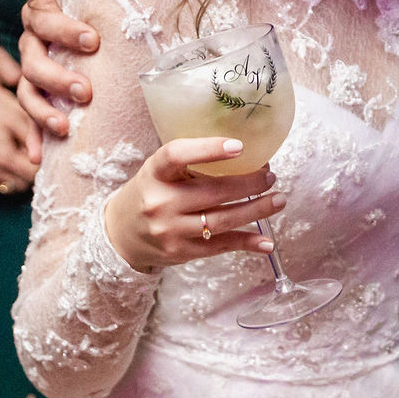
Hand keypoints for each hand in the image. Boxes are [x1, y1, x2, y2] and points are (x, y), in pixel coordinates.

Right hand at [0, 86, 42, 191]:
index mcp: (4, 158)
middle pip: (24, 184)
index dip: (42, 165)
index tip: (44, 153)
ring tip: (18, 156)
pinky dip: (6, 175)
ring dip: (19, 176)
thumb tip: (50, 153)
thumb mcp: (15, 118)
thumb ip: (33, 137)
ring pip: (11, 186)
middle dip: (31, 172)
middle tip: (32, 154)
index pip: (34, 174)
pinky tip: (4, 158)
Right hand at [16, 0, 101, 131]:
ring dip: (43, 113)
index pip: (45, 20)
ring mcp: (30, 74)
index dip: (65, 30)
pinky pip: (28, 120)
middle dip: (58, 78)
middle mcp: (30, 45)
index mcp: (39, 14)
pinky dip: (33, 138)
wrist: (64, 19)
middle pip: (34, 63)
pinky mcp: (35, 98)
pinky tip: (39, 159)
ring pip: (28, 95)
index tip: (93, 40)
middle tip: (85, 91)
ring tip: (63, 127)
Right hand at [102, 138, 282, 272]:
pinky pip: (221, 246)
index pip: (176, 155)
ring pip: (222, 219)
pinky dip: (247, 242)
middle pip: (213, 191)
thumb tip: (244, 153)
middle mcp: (160, 202)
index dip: (208, 149)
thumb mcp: (158, 171)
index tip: (239, 145)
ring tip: (278, 200)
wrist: (120, 234)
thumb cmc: (149, 192)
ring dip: (257, 210)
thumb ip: (190, 163)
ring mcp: (170, 230)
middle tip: (269, 176)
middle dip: (249, 183)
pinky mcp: (181, 252)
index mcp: (154, 173)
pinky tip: (267, 241)